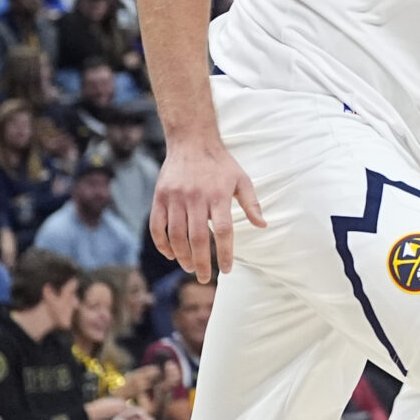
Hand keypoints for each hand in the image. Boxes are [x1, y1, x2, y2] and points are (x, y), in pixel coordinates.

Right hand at [151, 135, 265, 283]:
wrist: (192, 141)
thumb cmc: (221, 164)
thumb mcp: (242, 180)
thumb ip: (252, 204)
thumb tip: (263, 225)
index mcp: (218, 196)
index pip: (223, 231)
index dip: (225, 253)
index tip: (226, 269)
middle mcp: (196, 198)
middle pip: (198, 238)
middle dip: (201, 262)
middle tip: (203, 278)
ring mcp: (175, 198)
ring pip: (176, 235)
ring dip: (182, 255)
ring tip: (189, 267)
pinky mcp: (159, 197)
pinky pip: (156, 226)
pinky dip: (162, 243)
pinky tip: (171, 254)